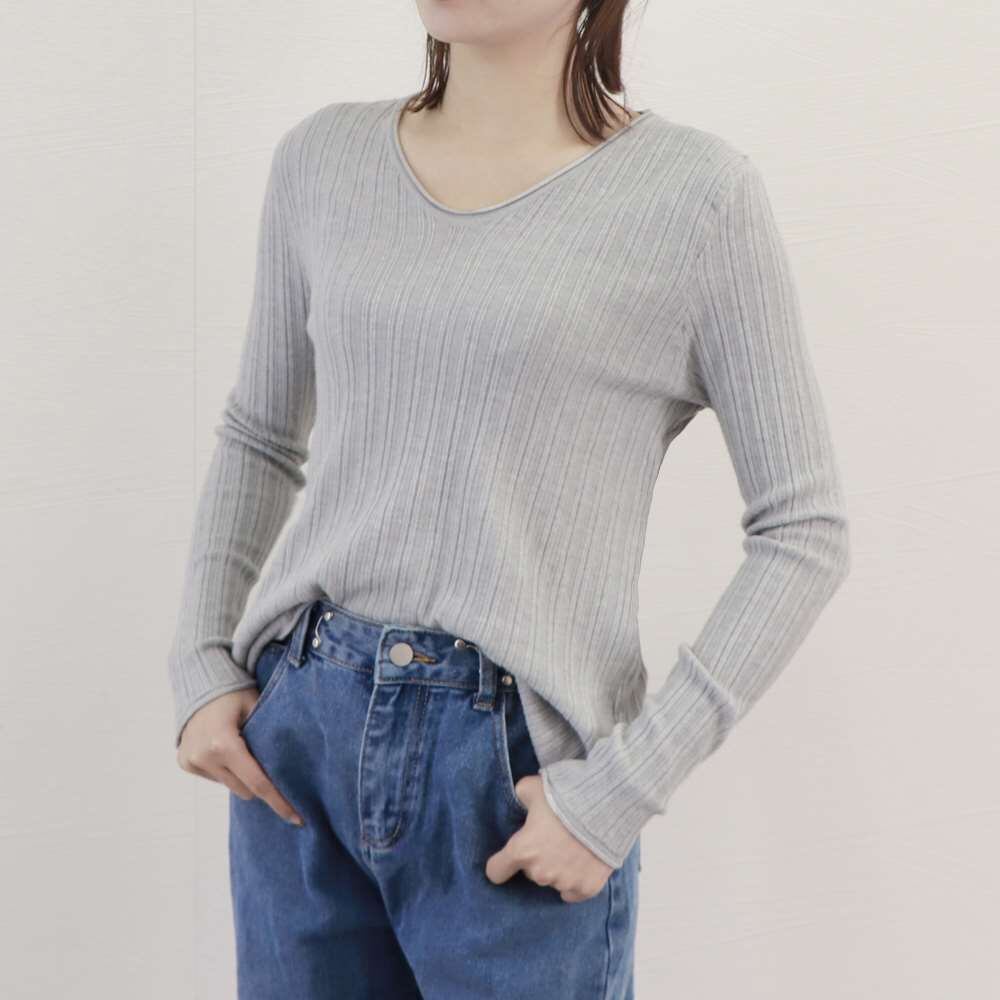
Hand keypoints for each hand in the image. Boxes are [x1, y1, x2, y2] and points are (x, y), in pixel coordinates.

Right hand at [176, 691, 303, 826]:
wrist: (200, 685)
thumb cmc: (235, 694)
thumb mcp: (257, 708)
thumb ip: (270, 736)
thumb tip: (293, 766)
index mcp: (224, 743)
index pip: (258, 783)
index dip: (279, 802)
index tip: (297, 819)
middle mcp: (205, 756)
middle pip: (245, 789)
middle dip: (259, 784)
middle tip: (267, 764)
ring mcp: (192, 761)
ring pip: (230, 786)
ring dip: (240, 776)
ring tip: (241, 750)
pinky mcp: (185, 763)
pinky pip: (215, 778)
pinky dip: (224, 770)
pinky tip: (223, 749)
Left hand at [485, 774, 612, 902]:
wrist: (606, 806)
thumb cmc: (565, 795)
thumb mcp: (531, 786)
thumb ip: (520, 797)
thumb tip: (522, 801)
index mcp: (522, 851)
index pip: (496, 871)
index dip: (500, 863)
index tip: (507, 858)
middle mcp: (540, 872)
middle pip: (529, 872)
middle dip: (536, 858)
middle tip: (551, 837)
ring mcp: (564, 883)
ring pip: (552, 880)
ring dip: (557, 868)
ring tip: (571, 846)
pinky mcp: (587, 888)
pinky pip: (573, 893)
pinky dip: (575, 881)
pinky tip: (581, 864)